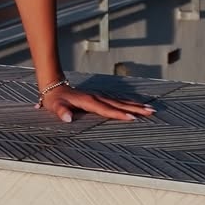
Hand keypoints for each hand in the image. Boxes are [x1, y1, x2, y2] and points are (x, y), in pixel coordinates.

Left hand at [39, 82, 155, 123]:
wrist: (54, 86)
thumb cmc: (55, 99)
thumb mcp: (55, 106)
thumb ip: (61, 112)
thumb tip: (68, 118)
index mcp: (88, 101)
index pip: (106, 109)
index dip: (118, 113)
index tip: (132, 117)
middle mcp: (96, 98)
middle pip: (118, 104)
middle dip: (135, 108)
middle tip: (150, 111)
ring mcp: (99, 97)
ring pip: (120, 102)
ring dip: (135, 105)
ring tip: (150, 109)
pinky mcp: (100, 98)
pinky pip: (116, 101)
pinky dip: (128, 104)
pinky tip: (137, 106)